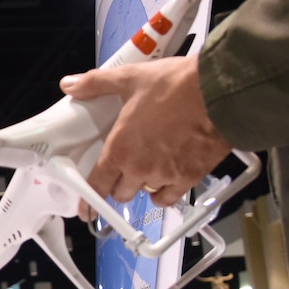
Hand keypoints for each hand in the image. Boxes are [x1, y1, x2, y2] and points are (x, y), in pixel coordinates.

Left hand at [59, 56, 229, 207]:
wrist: (218, 93)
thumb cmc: (174, 85)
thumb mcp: (130, 79)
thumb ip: (96, 83)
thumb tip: (69, 84)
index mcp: (120, 149)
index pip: (97, 186)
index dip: (88, 200)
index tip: (85, 209)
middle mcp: (140, 169)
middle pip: (121, 193)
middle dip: (119, 184)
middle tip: (123, 167)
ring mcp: (165, 176)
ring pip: (146, 192)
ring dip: (143, 183)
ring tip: (149, 164)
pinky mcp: (190, 178)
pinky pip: (170, 197)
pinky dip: (165, 192)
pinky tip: (166, 181)